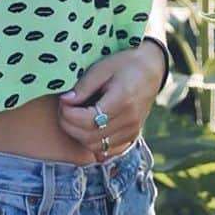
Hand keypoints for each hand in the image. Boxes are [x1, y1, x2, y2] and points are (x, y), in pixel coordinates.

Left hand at [55, 44, 160, 159]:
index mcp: (122, 101)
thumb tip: (65, 101)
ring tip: (75, 115)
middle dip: (70, 125)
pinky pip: (107, 150)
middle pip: (90, 137)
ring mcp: (132, 132)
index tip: (63, 101)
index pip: (88, 121)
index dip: (69, 114)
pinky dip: (92, 141)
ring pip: (96, 147)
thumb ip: (84, 86)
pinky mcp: (132, 137)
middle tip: (65, 108)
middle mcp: (129, 121)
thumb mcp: (102, 68)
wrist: (151, 69)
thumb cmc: (124, 64)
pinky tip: (87, 126)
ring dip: (79, 135)